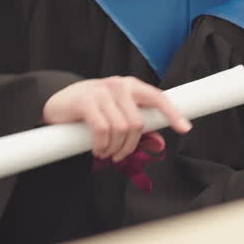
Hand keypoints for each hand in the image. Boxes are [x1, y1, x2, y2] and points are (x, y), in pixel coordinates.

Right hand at [42, 76, 191, 161]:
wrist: (58, 101)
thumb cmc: (93, 110)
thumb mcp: (117, 113)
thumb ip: (137, 125)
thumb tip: (159, 144)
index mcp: (132, 86)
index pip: (158, 98)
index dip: (172, 113)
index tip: (185, 129)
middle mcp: (120, 85)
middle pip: (137, 123)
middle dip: (130, 146)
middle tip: (119, 157)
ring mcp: (102, 91)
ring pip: (121, 129)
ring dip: (114, 149)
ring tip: (106, 153)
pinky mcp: (85, 101)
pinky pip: (102, 130)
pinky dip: (102, 145)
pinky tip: (98, 150)